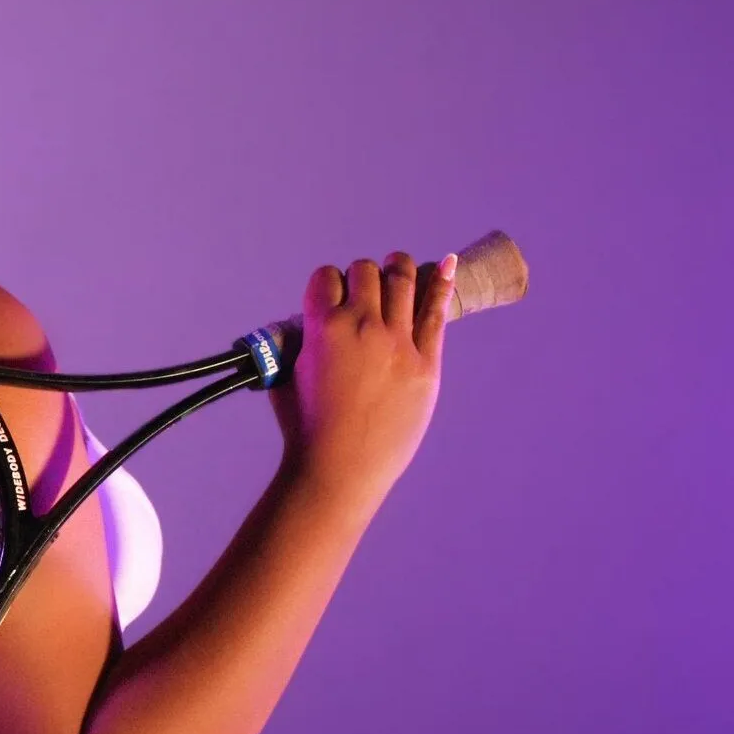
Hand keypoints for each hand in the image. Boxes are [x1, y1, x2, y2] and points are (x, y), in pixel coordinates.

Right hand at [267, 251, 455, 507]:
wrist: (340, 469)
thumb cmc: (306, 428)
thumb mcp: (286, 375)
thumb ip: (298, 342)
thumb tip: (310, 326)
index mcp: (324, 327)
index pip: (326, 277)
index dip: (327, 284)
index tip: (330, 298)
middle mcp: (363, 326)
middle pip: (366, 272)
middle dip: (360, 277)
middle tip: (362, 294)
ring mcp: (398, 343)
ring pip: (402, 281)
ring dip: (396, 269)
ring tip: (396, 270)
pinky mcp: (426, 363)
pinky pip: (436, 312)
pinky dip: (440, 282)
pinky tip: (446, 264)